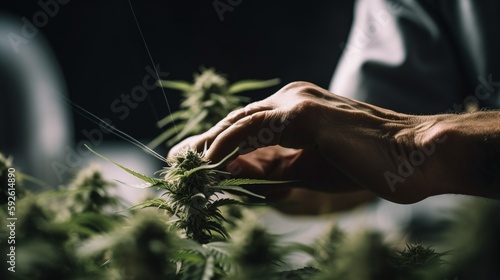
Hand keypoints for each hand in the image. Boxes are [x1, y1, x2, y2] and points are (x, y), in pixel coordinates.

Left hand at [170, 82, 499, 203]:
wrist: (413, 155)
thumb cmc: (366, 163)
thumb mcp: (306, 169)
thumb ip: (270, 168)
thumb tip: (231, 174)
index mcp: (295, 110)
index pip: (246, 127)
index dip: (217, 144)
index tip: (192, 162)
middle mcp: (291, 98)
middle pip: (236, 121)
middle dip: (204, 143)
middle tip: (175, 161)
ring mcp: (297, 101)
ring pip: (239, 122)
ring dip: (209, 146)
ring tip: (185, 166)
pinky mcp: (303, 112)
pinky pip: (253, 128)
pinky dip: (228, 146)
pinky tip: (209, 162)